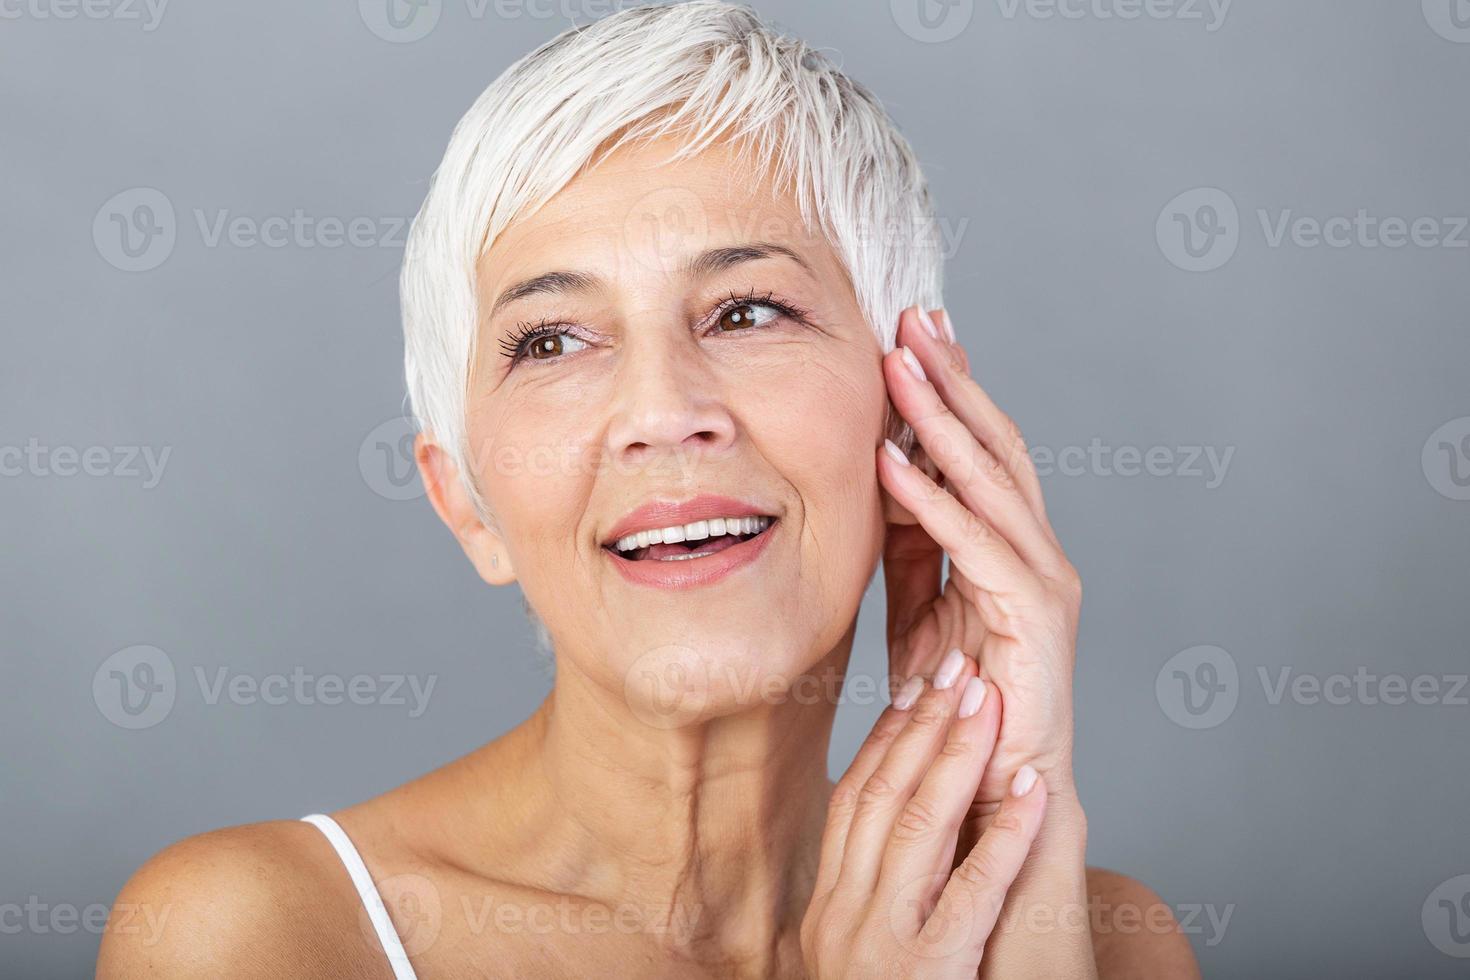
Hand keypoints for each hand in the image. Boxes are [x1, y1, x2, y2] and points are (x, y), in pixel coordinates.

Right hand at [801, 670, 1047, 978]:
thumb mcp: (861, 956)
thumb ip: (872, 900)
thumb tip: (896, 832)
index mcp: (826, 910)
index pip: (851, 802)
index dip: (884, 739)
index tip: (916, 690)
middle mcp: (843, 918)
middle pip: (881, 797)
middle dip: (922, 725)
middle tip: (957, 670)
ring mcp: (882, 943)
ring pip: (920, 826)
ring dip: (960, 755)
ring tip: (991, 702)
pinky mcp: (929, 969)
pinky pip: (975, 888)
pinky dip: (1008, 834)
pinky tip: (1036, 790)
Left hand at [878, 307, 1083, 814]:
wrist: (992, 788)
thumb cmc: (957, 703)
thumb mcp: (917, 606)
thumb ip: (908, 544)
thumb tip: (879, 477)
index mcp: (1011, 542)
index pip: (983, 447)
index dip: (951, 387)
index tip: (913, 331)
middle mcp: (1036, 549)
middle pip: (995, 443)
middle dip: (952, 378)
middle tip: (913, 315)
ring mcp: (1042, 579)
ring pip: (991, 480)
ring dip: (940, 419)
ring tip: (899, 365)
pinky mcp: (1033, 617)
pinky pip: (973, 545)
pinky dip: (931, 500)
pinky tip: (890, 462)